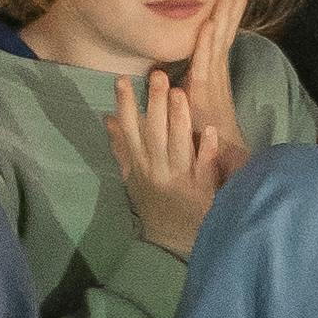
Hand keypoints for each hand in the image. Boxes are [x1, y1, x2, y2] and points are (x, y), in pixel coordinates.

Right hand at [108, 58, 242, 256]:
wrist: (175, 241)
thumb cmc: (155, 203)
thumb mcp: (133, 176)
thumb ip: (122, 147)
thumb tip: (107, 118)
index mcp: (139, 164)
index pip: (129, 130)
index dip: (125, 104)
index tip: (123, 79)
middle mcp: (156, 169)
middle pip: (153, 133)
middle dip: (154, 103)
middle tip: (157, 75)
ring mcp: (179, 179)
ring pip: (177, 145)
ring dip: (178, 119)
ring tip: (180, 92)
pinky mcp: (201, 190)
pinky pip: (203, 167)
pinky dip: (207, 150)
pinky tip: (211, 132)